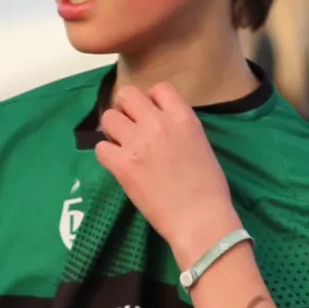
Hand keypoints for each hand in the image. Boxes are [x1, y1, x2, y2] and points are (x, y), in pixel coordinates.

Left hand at [92, 83, 234, 266]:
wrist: (200, 219)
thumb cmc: (209, 188)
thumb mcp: (201, 145)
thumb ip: (179, 128)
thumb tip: (161, 126)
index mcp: (183, 117)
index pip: (159, 88)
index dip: (151, 101)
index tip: (152, 117)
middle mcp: (158, 123)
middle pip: (127, 95)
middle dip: (126, 110)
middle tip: (131, 130)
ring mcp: (138, 143)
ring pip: (109, 118)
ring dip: (113, 131)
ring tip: (122, 147)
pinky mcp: (122, 165)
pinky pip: (100, 148)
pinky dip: (106, 155)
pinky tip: (118, 165)